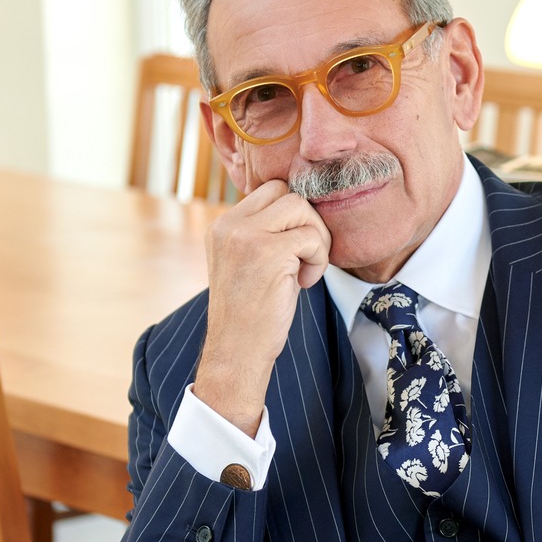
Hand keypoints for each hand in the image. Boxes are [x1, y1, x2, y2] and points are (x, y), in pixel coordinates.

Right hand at [192, 180, 330, 435]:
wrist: (237, 351)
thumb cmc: (252, 312)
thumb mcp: (248, 261)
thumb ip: (264, 232)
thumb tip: (304, 207)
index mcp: (222, 225)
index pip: (270, 190)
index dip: (294, 214)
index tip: (296, 246)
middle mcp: (229, 225)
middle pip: (287, 192)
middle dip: (308, 221)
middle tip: (306, 256)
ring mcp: (246, 237)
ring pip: (301, 208)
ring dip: (315, 239)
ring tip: (305, 270)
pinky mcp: (268, 253)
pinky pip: (311, 238)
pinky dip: (318, 260)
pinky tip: (303, 283)